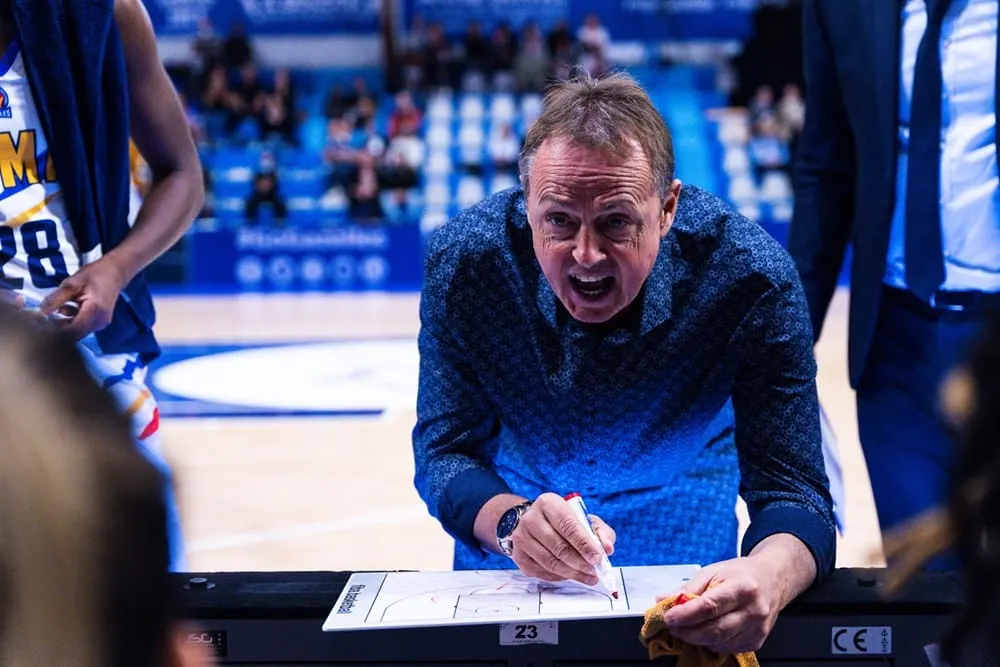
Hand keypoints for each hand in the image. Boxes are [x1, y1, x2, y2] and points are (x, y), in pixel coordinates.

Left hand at [39, 258, 126, 338]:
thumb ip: (55, 299)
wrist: (116, 273)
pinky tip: (66, 309)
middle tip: (43, 318)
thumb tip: (39, 313)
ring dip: (63, 324)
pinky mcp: (100, 323)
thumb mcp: (72, 283)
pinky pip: (82, 327)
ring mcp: (101, 324)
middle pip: (74, 334)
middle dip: (57, 329)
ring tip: (56, 308)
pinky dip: (71, 321)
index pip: (71, 331)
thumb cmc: (95, 275)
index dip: (54, 332)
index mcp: (94, 311)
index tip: (40, 325)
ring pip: (77, 332)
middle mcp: (99, 322)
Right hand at [509, 492, 615, 585]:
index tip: (598, 558)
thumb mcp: (586, 520)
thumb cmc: (564, 521)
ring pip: (550, 562)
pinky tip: (570, 574)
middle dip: (580, 563)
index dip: (585, 544)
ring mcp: (521, 538)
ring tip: (588, 576)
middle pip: (558, 547)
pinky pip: (541, 572)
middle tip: (595, 571)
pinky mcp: (518, 555)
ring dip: (572, 573)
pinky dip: (559, 577)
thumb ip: (601, 532)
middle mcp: (530, 518)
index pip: (568, 526)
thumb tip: (608, 548)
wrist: (536, 523)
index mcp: (548, 503)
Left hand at [656, 555, 783, 653]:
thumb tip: (663, 600)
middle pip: (714, 630)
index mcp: (742, 587)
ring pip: (720, 643)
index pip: (710, 606)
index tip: (669, 617)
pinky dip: (711, 643)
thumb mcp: (713, 570)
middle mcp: (753, 610)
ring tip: (686, 628)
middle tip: (673, 626)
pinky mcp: (757, 641)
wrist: (772, 579)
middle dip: (687, 632)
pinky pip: (728, 648)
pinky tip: (705, 632)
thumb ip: (688, 587)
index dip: (686, 615)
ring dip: (697, 639)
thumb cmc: (741, 573)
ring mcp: (757, 628)